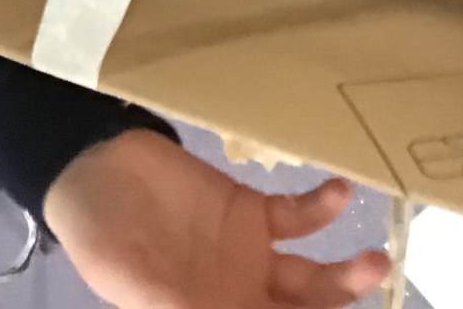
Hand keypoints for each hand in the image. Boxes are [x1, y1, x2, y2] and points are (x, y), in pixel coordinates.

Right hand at [45, 130, 392, 308]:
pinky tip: (337, 192)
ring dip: (347, 272)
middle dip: (340, 305)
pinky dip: (322, 207)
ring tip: (373, 258)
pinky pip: (298, 217)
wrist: (88, 168)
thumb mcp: (128, 278)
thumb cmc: (99, 233)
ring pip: (314, 276)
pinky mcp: (249, 209)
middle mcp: (239, 294)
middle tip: (373, 284)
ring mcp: (249, 253)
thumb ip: (173, 303)